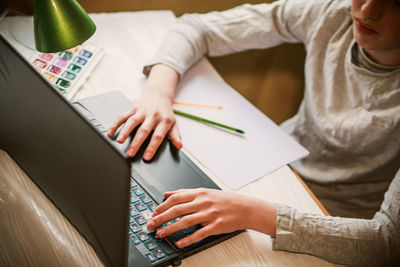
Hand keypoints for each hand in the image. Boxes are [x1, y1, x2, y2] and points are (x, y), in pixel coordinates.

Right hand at [107, 64, 181, 159]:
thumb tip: (179, 145)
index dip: (152, 147)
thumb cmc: (165, 112)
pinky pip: (123, 116)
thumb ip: (175, 135)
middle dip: (137, 143)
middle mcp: (153, 115)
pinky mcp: (133, 107)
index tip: (146, 157)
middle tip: (130, 153)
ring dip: (125, 132)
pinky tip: (111, 132)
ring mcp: (142, 111)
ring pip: (132, 122)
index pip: (158, 136)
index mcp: (164, 121)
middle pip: (144, 130)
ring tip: (120, 142)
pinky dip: (116, 124)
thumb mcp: (173, 123)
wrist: (159, 94)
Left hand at [146, 188, 276, 247]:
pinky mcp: (215, 226)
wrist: (244, 207)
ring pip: (186, 221)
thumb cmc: (224, 200)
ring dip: (171, 228)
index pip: (176, 198)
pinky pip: (199, 234)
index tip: (153, 212)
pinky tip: (179, 243)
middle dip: (162, 217)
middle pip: (178, 209)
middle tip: (151, 224)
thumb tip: (167, 193)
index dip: (162, 206)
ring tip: (160, 234)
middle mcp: (203, 203)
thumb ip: (184, 192)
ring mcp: (209, 214)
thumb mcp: (204, 191)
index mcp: (199, 193)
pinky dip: (188, 239)